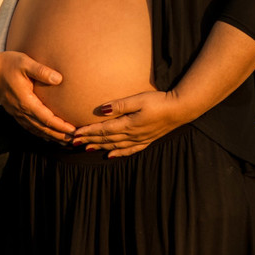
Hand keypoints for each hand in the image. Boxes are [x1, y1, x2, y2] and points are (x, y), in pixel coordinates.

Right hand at [0, 50, 74, 141]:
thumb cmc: (8, 64)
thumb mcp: (25, 63)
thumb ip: (42, 71)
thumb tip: (59, 79)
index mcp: (25, 101)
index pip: (47, 119)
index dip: (61, 126)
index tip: (74, 130)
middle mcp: (20, 111)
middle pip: (42, 129)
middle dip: (59, 135)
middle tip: (74, 140)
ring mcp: (16, 112)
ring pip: (35, 130)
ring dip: (50, 136)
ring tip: (64, 141)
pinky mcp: (13, 111)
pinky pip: (28, 127)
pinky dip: (39, 133)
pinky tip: (46, 135)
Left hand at [71, 90, 185, 157]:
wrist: (180, 109)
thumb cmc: (159, 101)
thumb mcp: (139, 99)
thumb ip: (120, 105)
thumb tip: (102, 110)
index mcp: (128, 124)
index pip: (103, 129)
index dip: (88, 131)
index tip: (75, 133)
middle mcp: (132, 135)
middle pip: (106, 139)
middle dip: (89, 140)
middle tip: (73, 142)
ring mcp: (139, 139)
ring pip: (115, 145)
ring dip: (100, 146)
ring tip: (86, 148)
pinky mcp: (146, 140)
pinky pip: (129, 150)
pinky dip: (118, 153)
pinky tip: (110, 155)